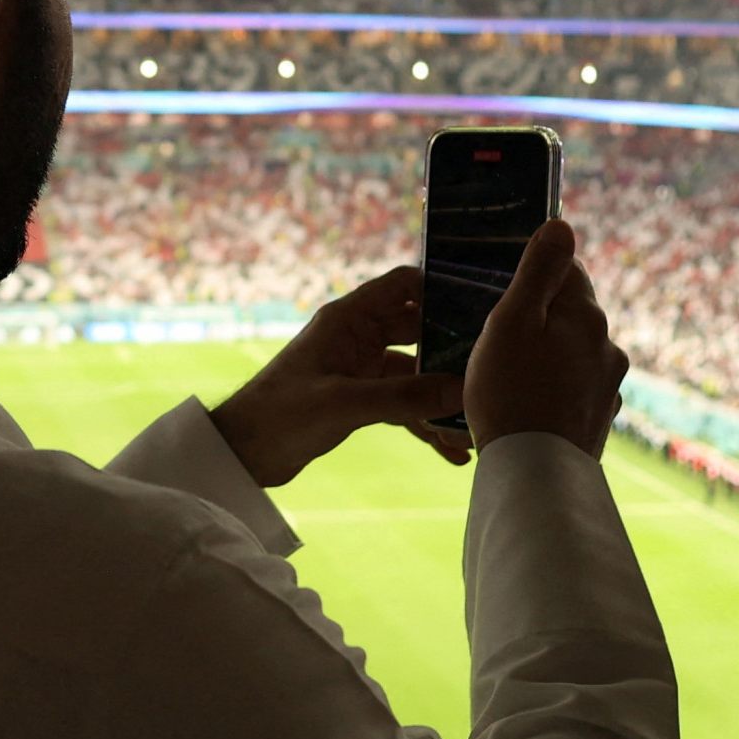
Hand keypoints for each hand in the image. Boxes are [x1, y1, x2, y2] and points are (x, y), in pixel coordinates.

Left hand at [208, 265, 470, 486]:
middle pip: (420, 329)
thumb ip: (401, 398)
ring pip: (416, 373)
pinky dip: (426, 424)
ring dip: (442, 396)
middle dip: (455, 350)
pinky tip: (452, 453)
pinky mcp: (360, 400)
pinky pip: (404, 405)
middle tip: (496, 369)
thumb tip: (461, 390)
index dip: (441, 288)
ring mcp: (361, 369)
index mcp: (348, 319)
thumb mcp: (342, 404)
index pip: (403, 284)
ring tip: (475, 425)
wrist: (242, 454)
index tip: (482, 306)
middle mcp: (358, 337)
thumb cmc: (278, 414)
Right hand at [465, 218, 627, 459]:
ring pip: (572, 354)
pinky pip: (574, 390)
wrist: (534, 474)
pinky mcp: (600, 419)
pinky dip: (553, 391)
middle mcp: (607, 346)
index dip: (531, 277)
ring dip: (547, 358)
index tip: (503, 296)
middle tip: (497, 342)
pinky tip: (527, 408)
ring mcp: (608, 385)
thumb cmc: (511, 393)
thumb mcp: (511, 320)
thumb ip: (538, 270)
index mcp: (586, 315)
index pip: (566, 270)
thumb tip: (562, 224)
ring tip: (509, 381)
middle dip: (539, 320)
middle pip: (570, 314)